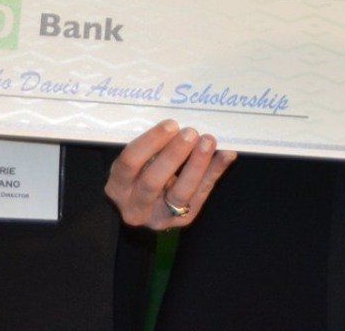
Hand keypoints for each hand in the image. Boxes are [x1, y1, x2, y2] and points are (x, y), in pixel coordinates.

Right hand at [105, 119, 234, 229]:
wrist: (144, 208)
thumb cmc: (140, 173)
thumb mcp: (136, 162)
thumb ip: (152, 147)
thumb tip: (179, 122)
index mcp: (118, 186)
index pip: (130, 163)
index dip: (151, 142)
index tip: (171, 124)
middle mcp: (134, 207)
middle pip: (153, 181)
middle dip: (174, 154)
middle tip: (191, 132)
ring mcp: (159, 218)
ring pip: (179, 193)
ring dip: (196, 165)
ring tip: (209, 141)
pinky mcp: (181, 221)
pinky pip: (200, 195)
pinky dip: (214, 172)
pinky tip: (226, 154)